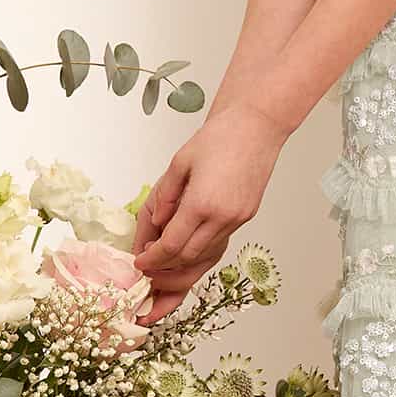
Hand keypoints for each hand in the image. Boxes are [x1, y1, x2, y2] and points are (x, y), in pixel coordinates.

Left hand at [131, 104, 289, 324]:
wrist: (256, 126)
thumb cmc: (219, 137)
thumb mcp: (179, 163)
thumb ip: (163, 197)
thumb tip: (156, 224)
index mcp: (202, 203)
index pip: (171, 246)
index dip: (151, 260)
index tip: (138, 263)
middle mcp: (222, 216)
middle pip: (188, 258)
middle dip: (165, 270)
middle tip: (147, 270)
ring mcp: (238, 219)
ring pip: (206, 256)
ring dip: (183, 266)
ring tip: (164, 269)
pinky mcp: (246, 216)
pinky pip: (219, 243)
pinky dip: (200, 251)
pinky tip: (186, 251)